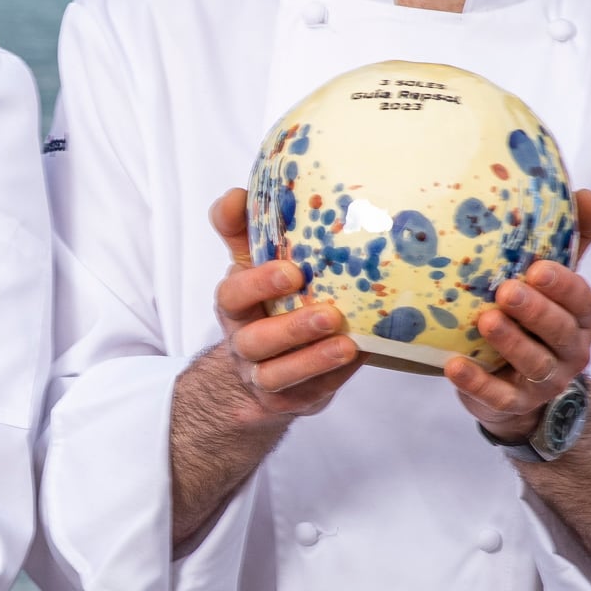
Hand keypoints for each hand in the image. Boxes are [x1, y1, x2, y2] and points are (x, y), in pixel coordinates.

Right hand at [206, 186, 361, 421]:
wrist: (260, 366)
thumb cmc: (265, 300)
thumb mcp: (251, 264)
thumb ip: (242, 230)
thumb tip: (236, 192)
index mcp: (235, 304)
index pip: (233, 293)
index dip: (258, 283)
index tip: (292, 270)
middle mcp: (243, 341)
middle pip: (255, 340)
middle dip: (291, 328)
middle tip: (329, 313)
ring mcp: (262, 375)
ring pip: (278, 374)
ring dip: (313, 359)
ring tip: (348, 345)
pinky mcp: (288, 399)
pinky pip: (307, 393)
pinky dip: (331, 379)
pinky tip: (357, 360)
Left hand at [446, 190, 590, 444]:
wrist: (518, 383)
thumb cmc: (535, 319)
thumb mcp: (554, 280)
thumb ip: (571, 240)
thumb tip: (588, 194)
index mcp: (583, 316)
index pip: (582, 299)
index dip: (563, 285)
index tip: (537, 268)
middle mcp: (571, 350)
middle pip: (560, 332)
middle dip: (536, 311)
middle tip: (506, 290)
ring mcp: (545, 381)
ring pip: (535, 364)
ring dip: (510, 342)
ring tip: (485, 320)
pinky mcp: (514, 403)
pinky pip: (499, 397)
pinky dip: (477, 383)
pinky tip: (454, 366)